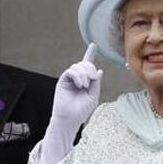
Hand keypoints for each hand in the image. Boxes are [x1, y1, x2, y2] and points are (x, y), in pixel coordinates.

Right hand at [40, 44, 102, 163]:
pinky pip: (70, 71)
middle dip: (90, 68)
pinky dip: (77, 76)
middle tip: (92, 79)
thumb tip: (99, 71)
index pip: (88, 65)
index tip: (93, 45)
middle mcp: (77, 78)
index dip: (90, 54)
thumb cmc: (82, 110)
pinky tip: (80, 84)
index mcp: (86, 81)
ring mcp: (70, 79)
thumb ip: (96, 83)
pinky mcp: (63, 81)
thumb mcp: (93, 96)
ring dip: (84, 74)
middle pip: (85, 64)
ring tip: (84, 86)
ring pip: (78, 66)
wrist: (70, 118)